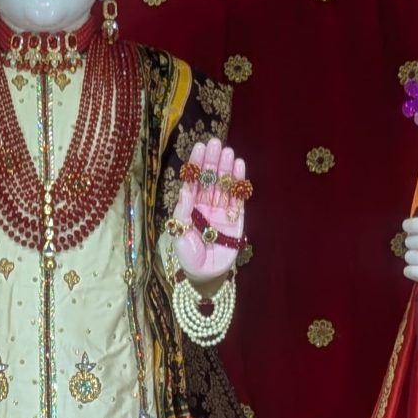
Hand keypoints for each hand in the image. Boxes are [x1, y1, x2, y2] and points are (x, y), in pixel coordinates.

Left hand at [173, 137, 248, 283]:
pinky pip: (238, 198)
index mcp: (190, 207)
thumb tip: (184, 189)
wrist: (205, 275)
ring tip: (228, 151)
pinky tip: (239, 166)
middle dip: (212, 161)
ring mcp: (221, 211)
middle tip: (215, 142)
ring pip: (224, 185)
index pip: (193, 181)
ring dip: (226, 168)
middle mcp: (206, 205)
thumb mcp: (179, 234)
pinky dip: (239, 182)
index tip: (199, 147)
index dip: (196, 164)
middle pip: (210, 179)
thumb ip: (182, 212)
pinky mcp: (236, 219)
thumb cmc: (188, 256)